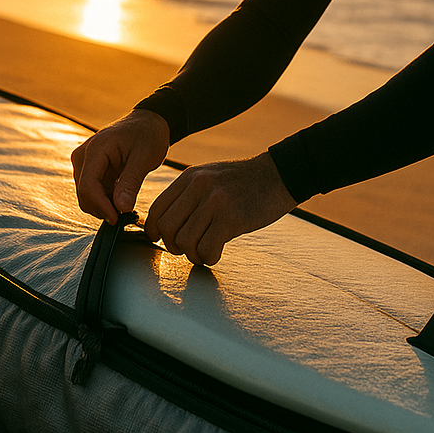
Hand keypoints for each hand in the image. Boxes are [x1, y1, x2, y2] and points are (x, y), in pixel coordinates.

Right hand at [71, 109, 169, 222]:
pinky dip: (106, 199)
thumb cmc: (148, 134)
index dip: (101, 206)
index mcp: (96, 149)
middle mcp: (83, 155)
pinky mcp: (90, 168)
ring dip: (104, 205)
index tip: (118, 218)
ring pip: (86, 195)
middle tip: (126, 213)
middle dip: (103, 208)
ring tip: (127, 204)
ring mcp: (84, 162)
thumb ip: (131, 182)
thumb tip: (121, 208)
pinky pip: (93, 191)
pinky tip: (122, 198)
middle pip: (84, 193)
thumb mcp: (145, 157)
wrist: (148, 123)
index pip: (88, 185)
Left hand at [144, 153, 295, 265]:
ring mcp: (215, 202)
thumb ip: (188, 194)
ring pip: (186, 241)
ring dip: (193, 254)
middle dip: (173, 245)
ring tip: (204, 251)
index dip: (154, 230)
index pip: (157, 208)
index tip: (160, 240)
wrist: (279, 175)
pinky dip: (209, 257)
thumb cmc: (244, 181)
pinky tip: (216, 253)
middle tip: (187, 249)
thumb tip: (165, 222)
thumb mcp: (209, 176)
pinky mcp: (232, 218)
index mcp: (190, 177)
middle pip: (167, 227)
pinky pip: (207, 248)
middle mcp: (198, 187)